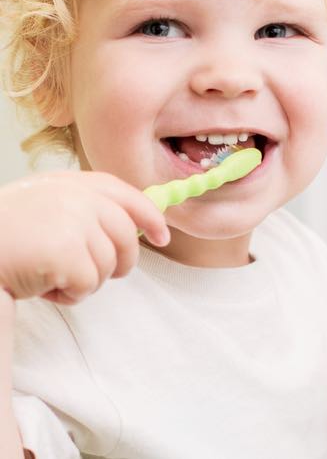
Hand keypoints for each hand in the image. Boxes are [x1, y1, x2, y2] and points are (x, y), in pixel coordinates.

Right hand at [0, 170, 169, 303]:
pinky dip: (69, 295)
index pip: (127, 195)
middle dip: (120, 263)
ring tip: (51, 276)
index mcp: (72, 182)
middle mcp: (78, 196)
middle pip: (126, 237)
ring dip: (85, 281)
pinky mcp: (67, 251)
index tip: (161, 235)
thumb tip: (130, 231)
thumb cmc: (5, 237)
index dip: (149, 216)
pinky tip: (43, 287)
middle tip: (94, 275)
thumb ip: (84, 210)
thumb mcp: (45, 208)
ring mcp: (74, 221)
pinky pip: (89, 284)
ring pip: (110, 265)